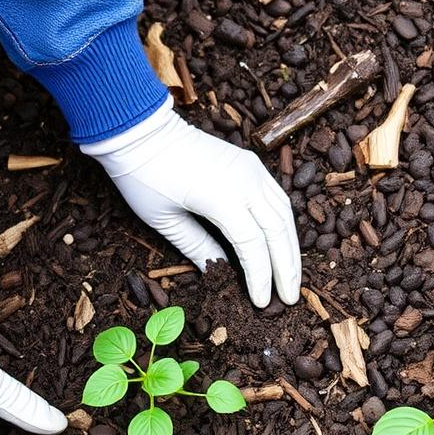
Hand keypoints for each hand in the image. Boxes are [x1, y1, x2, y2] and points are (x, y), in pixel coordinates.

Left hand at [83, 97, 300, 306]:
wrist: (141, 131)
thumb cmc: (144, 176)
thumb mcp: (165, 220)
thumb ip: (198, 247)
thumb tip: (222, 272)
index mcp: (221, 196)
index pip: (253, 246)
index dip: (260, 277)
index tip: (261, 303)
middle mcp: (244, 181)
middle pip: (278, 231)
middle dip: (286, 268)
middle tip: (290, 299)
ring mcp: (251, 169)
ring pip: (284, 214)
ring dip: (291, 248)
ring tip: (292, 278)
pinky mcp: (251, 163)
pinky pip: (278, 198)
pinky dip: (284, 225)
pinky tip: (284, 245)